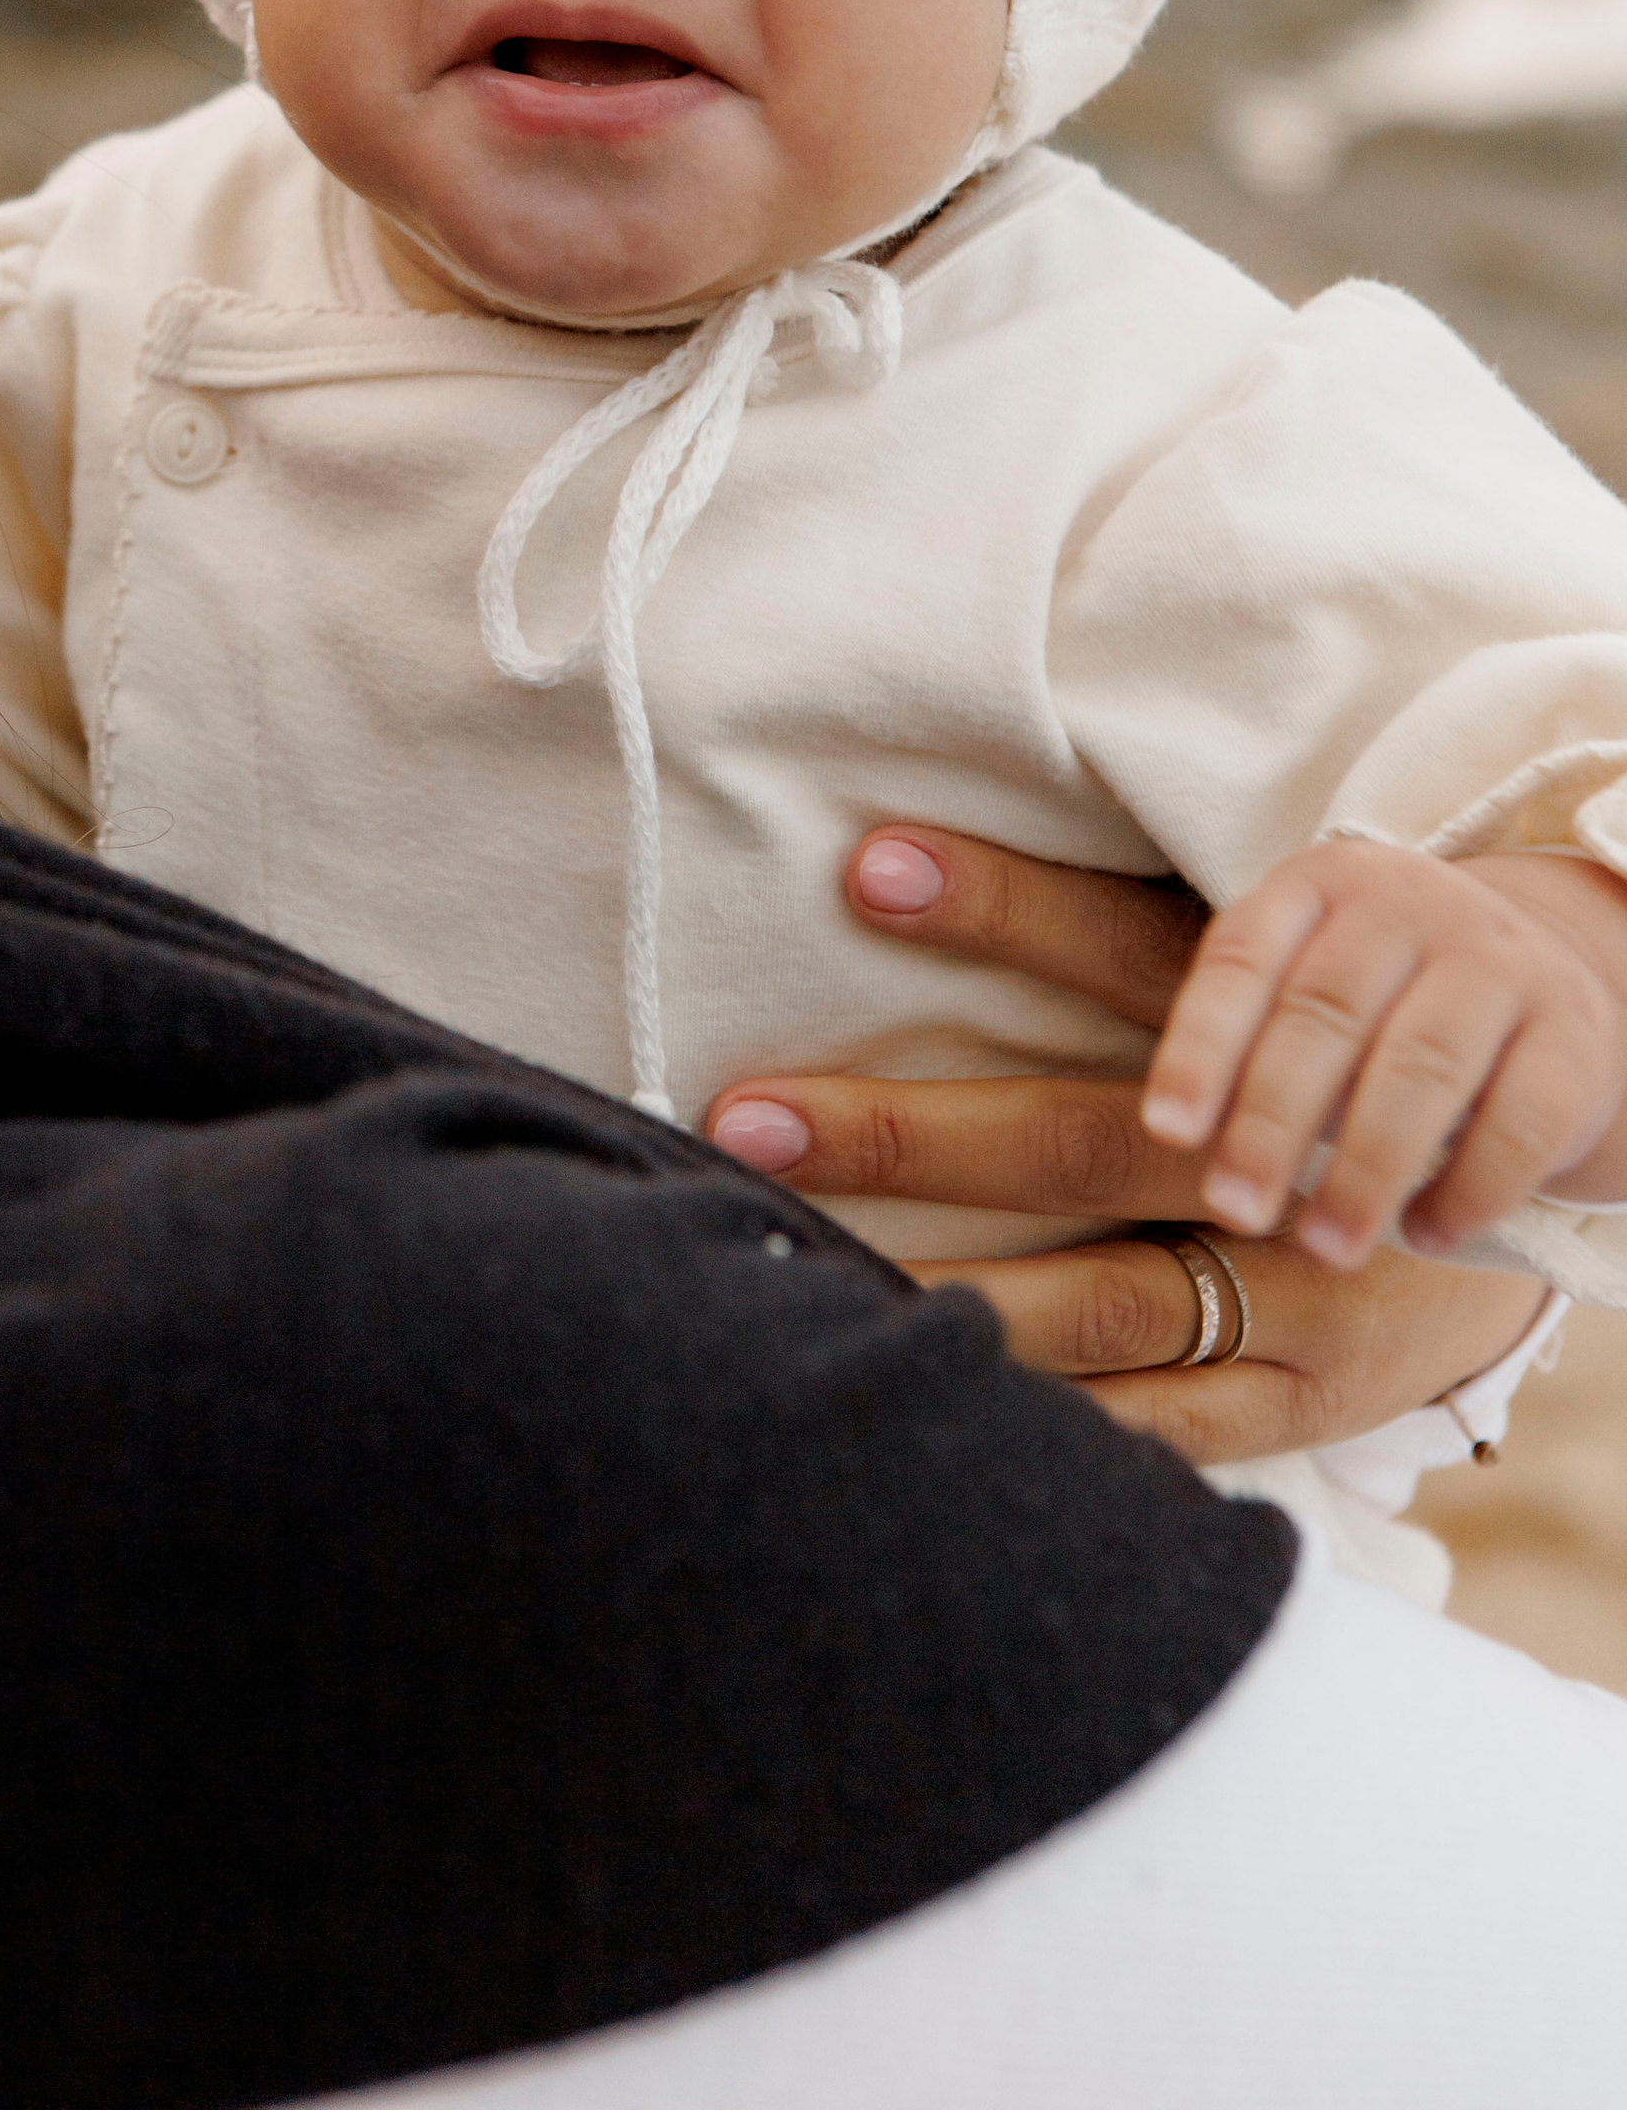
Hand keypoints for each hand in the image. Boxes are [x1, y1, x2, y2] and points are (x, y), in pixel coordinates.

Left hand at [706, 824, 1546, 1461]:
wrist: (1565, 1113)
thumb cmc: (1347, 1032)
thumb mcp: (1244, 959)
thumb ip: (1080, 923)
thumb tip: (869, 854)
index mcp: (1269, 993)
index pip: (1112, 942)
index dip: (996, 906)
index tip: (862, 869)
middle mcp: (1288, 1122)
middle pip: (1084, 1132)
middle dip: (909, 1139)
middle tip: (749, 1128)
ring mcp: (1324, 1260)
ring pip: (1126, 1299)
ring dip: (984, 1312)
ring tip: (836, 1319)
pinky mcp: (1332, 1388)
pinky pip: (1174, 1434)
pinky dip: (1085, 1432)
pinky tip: (973, 1441)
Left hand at [1142, 840, 1626, 1267]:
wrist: (1546, 973)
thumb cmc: (1384, 996)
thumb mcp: (1310, 980)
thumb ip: (1253, 1039)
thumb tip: (1194, 1145)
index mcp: (1322, 884)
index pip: (1244, 955)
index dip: (1201, 1045)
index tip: (1168, 1132)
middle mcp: (1411, 906)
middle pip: (1328, 1015)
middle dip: (1272, 1123)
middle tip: (1235, 1209)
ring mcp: (1500, 963)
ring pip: (1421, 1069)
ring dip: (1365, 1169)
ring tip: (1325, 1248)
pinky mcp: (1574, 1035)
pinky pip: (1519, 1121)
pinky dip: (1468, 1188)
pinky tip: (1425, 1233)